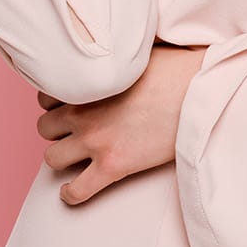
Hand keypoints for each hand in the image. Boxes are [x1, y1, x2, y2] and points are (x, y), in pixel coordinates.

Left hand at [35, 41, 206, 204]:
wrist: (200, 91)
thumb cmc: (176, 68)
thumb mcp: (135, 52)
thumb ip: (111, 59)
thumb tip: (110, 52)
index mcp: (87, 82)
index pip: (45, 96)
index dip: (57, 104)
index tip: (70, 108)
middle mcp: (83, 111)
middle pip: (45, 128)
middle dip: (58, 130)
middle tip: (76, 132)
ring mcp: (96, 140)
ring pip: (52, 158)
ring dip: (62, 158)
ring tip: (77, 158)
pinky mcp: (113, 166)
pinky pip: (76, 191)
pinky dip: (70, 194)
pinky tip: (71, 191)